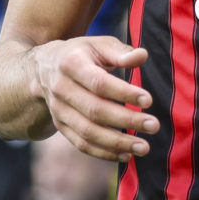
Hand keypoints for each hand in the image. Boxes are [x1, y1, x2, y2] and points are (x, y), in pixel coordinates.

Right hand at [29, 36, 156, 161]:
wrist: (45, 68)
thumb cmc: (81, 54)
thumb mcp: (98, 45)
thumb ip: (120, 52)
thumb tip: (142, 56)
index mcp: (71, 64)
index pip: (99, 83)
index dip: (124, 93)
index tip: (148, 100)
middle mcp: (61, 89)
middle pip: (94, 110)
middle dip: (126, 121)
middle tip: (153, 126)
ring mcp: (58, 110)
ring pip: (87, 132)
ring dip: (117, 143)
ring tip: (143, 147)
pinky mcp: (60, 126)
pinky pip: (81, 144)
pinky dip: (104, 153)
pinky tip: (126, 155)